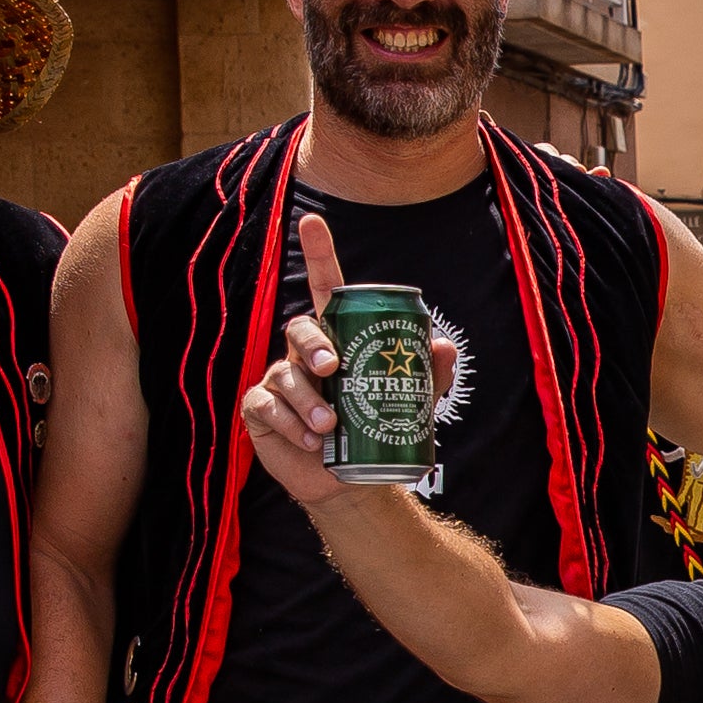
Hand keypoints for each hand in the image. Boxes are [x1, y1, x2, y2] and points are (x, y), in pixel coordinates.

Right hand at [236, 210, 456, 505]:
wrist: (352, 480)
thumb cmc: (377, 429)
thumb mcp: (412, 402)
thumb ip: (430, 373)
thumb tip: (441, 343)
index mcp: (337, 339)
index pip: (324, 289)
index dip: (317, 254)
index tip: (312, 222)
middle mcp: (304, 353)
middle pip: (300, 327)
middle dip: (313, 344)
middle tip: (332, 369)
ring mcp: (279, 380)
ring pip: (284, 375)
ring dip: (307, 402)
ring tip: (329, 428)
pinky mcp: (261, 410)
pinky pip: (266, 407)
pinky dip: (289, 424)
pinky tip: (310, 442)